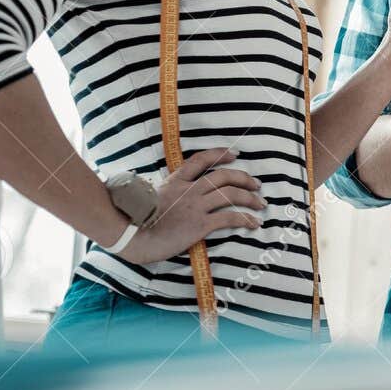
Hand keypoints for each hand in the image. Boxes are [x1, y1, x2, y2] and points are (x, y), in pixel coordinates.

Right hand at [116, 148, 265, 263]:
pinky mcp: (199, 224)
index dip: (219, 154)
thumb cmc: (134, 220)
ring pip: (231, 195)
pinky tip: (254, 223)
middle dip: (244, 178)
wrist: (129, 235)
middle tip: (257, 184)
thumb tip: (171, 195)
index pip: (200, 160)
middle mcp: (188, 190)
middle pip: (224, 176)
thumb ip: (166, 193)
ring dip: (250, 199)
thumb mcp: (149, 198)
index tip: (234, 154)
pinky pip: (229, 218)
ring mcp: (195, 206)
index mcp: (175, 181)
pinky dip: (246, 219)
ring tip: (261, 204)